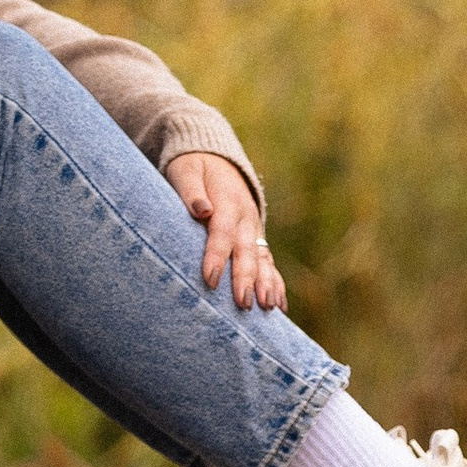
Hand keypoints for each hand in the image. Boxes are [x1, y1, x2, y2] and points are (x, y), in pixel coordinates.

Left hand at [163, 154, 283, 312]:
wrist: (217, 160)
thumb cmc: (195, 168)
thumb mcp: (187, 171)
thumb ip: (192, 191)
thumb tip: (202, 209)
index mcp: (228, 203)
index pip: (222, 232)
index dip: (216, 256)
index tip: (210, 280)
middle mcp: (246, 219)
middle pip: (246, 251)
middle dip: (246, 278)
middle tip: (243, 304)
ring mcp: (254, 230)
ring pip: (263, 259)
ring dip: (267, 284)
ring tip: (268, 307)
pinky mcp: (256, 239)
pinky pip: (269, 262)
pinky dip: (276, 283)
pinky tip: (280, 306)